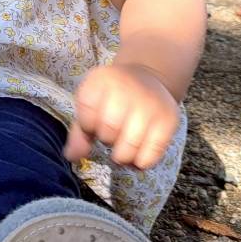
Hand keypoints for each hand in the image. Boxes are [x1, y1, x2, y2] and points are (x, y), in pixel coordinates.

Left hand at [64, 63, 179, 169]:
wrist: (147, 78)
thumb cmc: (112, 96)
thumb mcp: (91, 104)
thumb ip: (79, 131)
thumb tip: (71, 156)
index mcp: (101, 79)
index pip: (86, 115)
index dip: (88, 126)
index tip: (95, 122)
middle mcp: (127, 87)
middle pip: (108, 131)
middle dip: (106, 140)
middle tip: (111, 135)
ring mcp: (150, 103)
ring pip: (129, 148)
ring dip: (122, 156)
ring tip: (122, 147)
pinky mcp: (169, 119)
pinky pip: (150, 156)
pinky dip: (140, 163)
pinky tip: (137, 154)